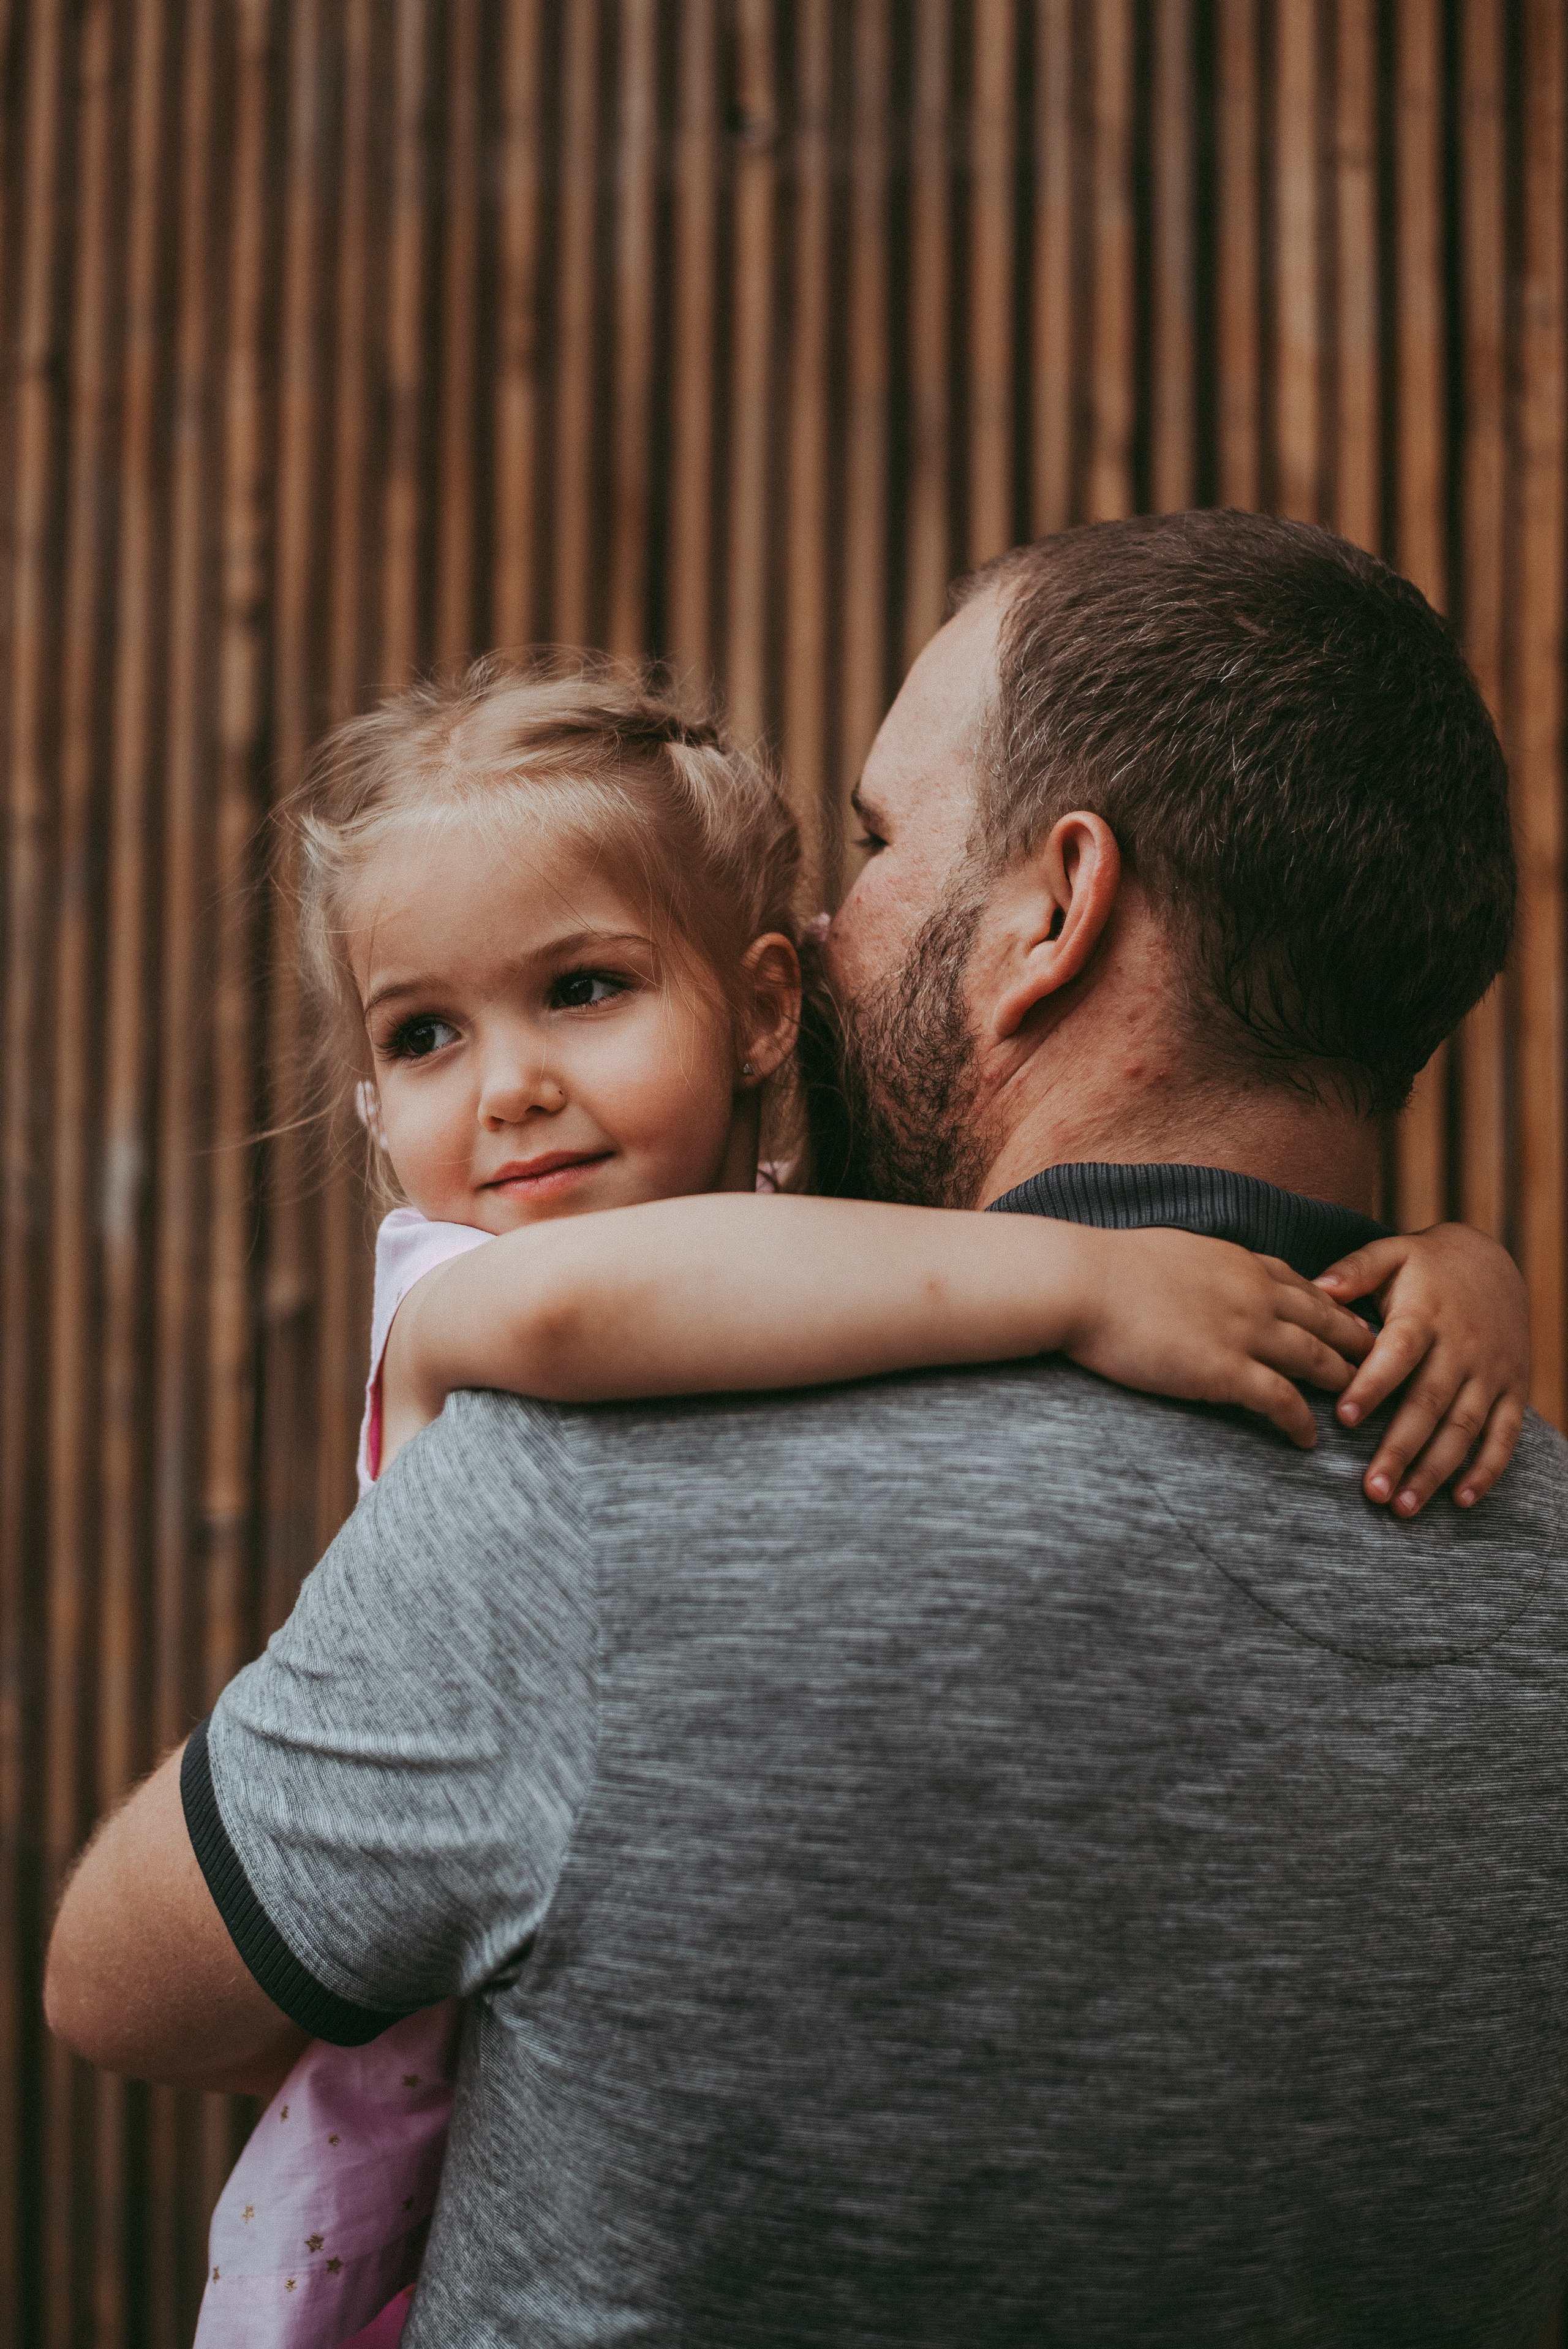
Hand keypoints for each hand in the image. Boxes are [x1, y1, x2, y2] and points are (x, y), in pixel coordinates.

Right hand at [1065, 1229, 1373, 1447]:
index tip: (1350, 1322)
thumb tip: (1187, 1275)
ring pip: (1316, 1359)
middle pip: (1324, 1320)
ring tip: (1361, 1405)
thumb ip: (1193, 1265)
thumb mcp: (1164, 1250)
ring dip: (1344, 1384)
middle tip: (1382, 1364)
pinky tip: (1309, 1440)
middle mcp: (1253, 1292)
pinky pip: (1281, 1401)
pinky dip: (1302, 1422)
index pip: (1301, 1283)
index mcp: (1237, 1261)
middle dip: (1356, 1343)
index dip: (1331, 1306)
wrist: (1079, 1281)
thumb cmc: (1102, 1267)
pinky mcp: (1225, 1370)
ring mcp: (1244, 1331)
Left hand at [1314, 1225, 1528, 1515]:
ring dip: (1436, 1471)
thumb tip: (1317, 1288)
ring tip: (1404, 1506)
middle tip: (1372, 1491)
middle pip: (1430, 1404)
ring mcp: (1491, 1372)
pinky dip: (1488, 1470)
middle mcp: (1462, 1348)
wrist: (1494, 1262)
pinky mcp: (1513, 1389)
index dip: (1373, 1386)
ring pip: (1464, 1427)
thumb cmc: (1426, 1266)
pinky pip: (1505, 1435)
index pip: (1397, 1355)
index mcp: (1425, 1316)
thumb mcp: (1391, 1253)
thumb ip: (1355, 1270)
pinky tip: (1462, 1501)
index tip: (1344, 1419)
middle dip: (1401, 1450)